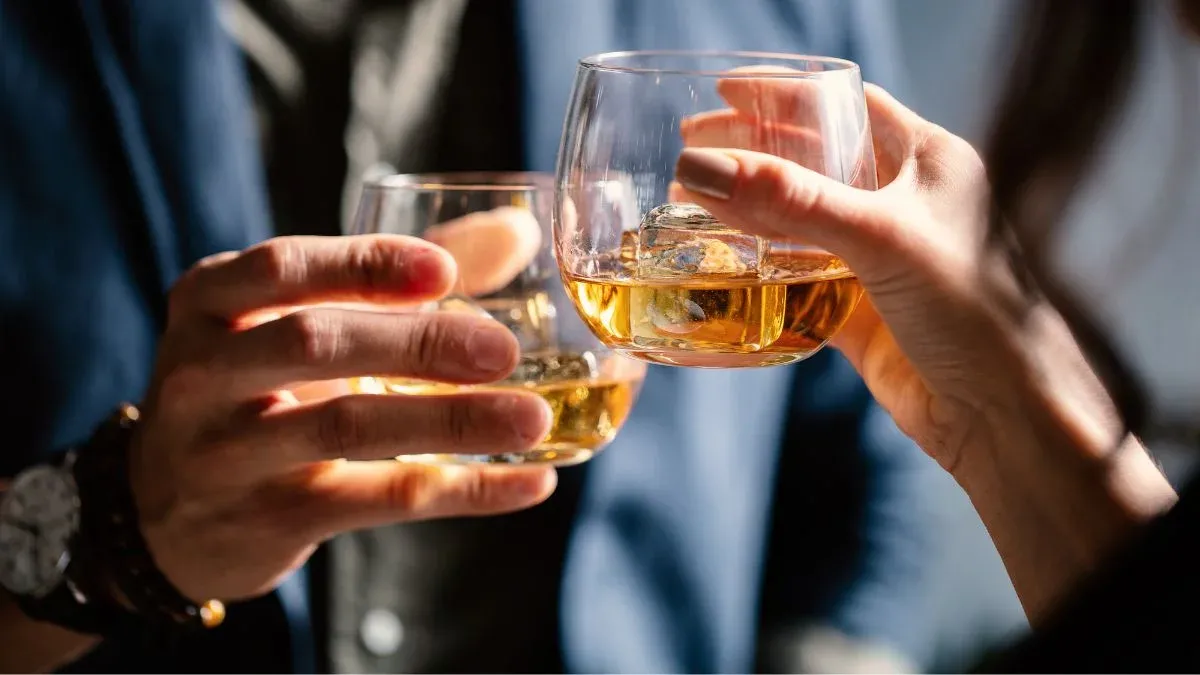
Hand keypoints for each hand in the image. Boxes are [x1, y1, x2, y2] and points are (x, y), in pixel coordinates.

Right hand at [130, 233, 554, 602]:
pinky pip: (377, 500)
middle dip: (415, 342)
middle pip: (313, 343)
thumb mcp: (291, 321)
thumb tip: (518, 229)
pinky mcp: (268, 520)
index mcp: (210, 301)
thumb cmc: (252, 389)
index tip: (443, 270)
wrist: (164, 514)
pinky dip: (463, 490)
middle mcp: (204, 372)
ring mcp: (228, 453)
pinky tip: (530, 481)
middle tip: (503, 350)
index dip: (364, 264)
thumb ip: (395, 276)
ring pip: (346, 428)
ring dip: (451, 421)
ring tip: (534, 417)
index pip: (282, 268)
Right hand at [673, 76, 1175, 619]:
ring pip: (800, 221)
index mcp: (928, 161)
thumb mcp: (881, 238)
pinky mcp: (861, 310)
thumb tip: (700, 165)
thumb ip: (790, 200)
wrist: (1003, 415)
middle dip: (754, 150)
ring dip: (749, 212)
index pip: (846, 105)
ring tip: (688, 202)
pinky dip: (759, 272)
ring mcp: (881, 259)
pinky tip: (720, 266)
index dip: (784, 94)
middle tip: (691, 147)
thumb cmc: (974, 311)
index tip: (722, 92)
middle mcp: (904, 203)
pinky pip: (797, 280)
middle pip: (814, 159)